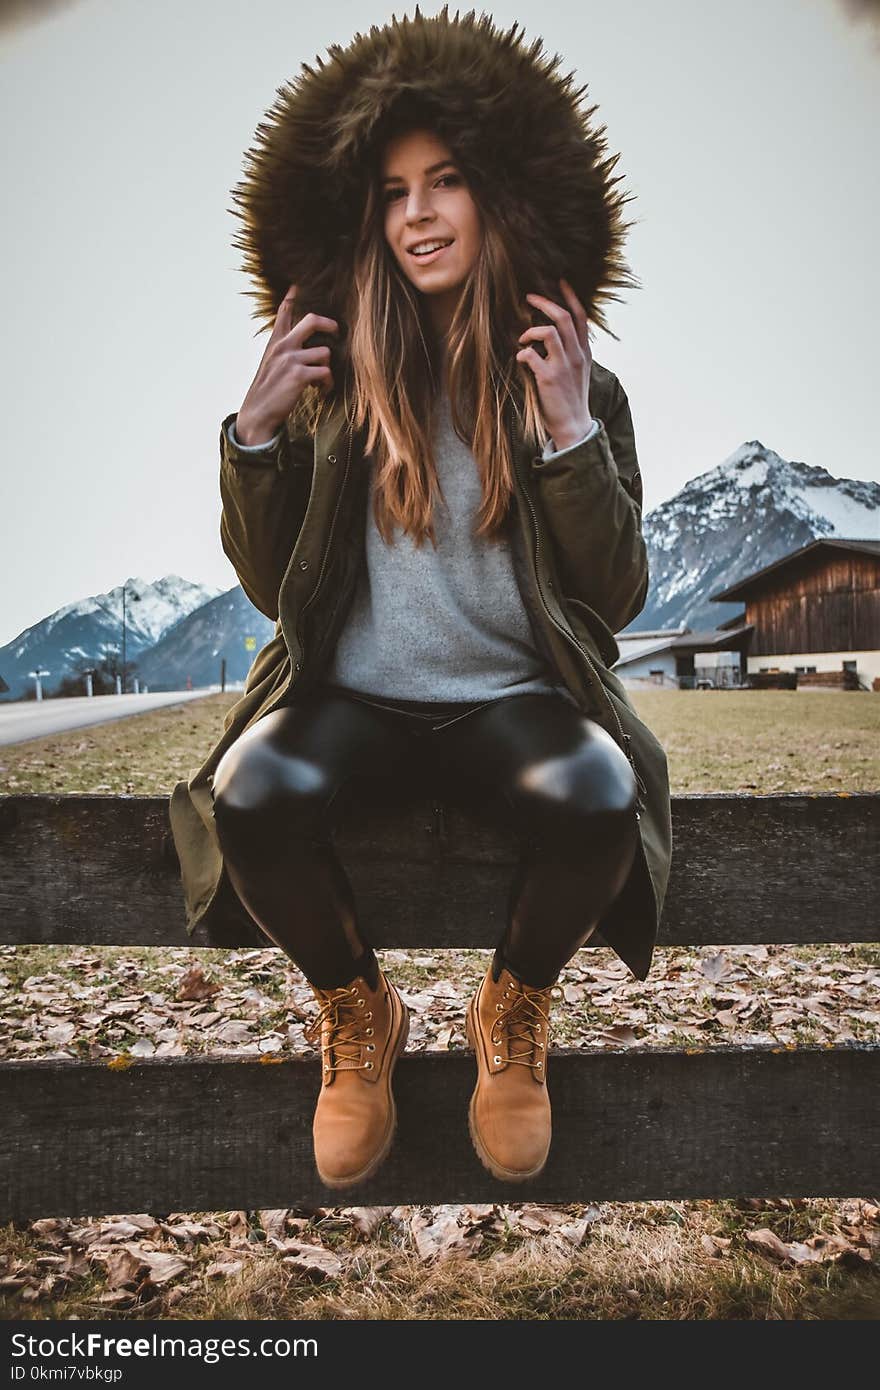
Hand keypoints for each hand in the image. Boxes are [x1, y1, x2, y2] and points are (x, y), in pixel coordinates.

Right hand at [236, 283, 338, 444]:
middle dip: (330, 325)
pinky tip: (320, 391)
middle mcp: (283, 345)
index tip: (298, 284)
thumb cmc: (269, 388)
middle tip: (336, 332)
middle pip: (313, 320)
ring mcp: (291, 359)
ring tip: (322, 381)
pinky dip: (327, 383)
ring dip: (328, 369)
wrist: (258, 412)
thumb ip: (283, 346)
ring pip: (325, 352)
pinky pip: (325, 372)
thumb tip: (298, 340)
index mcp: (276, 341)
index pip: (285, 310)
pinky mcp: (298, 375)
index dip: (293, 295)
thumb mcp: (271, 361)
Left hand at [515, 278, 594, 450]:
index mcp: (584, 351)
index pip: (581, 316)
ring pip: (549, 331)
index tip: (559, 281)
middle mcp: (576, 355)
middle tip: (529, 297)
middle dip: (544, 302)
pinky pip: (531, 355)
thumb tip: (556, 335)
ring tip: (522, 338)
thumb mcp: (579, 371)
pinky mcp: (548, 378)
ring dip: (530, 331)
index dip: (570, 296)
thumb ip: (572, 351)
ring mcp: (563, 366)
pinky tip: (520, 360)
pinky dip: (522, 354)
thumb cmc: (572, 398)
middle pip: (563, 317)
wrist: (574, 425)